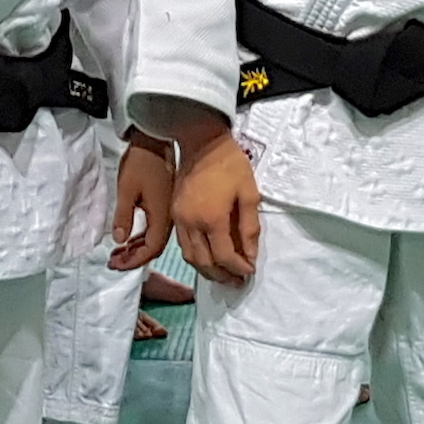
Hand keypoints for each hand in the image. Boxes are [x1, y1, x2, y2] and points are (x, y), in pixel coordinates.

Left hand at [109, 131, 175, 271]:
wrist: (155, 140)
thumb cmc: (140, 163)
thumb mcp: (126, 189)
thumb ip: (123, 217)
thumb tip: (119, 241)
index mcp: (162, 217)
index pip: (151, 249)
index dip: (133, 261)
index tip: (114, 264)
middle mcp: (169, 218)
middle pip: (154, 248)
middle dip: (134, 259)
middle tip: (113, 263)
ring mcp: (168, 212)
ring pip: (154, 239)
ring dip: (136, 249)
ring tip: (117, 254)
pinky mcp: (164, 205)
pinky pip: (154, 229)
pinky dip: (141, 238)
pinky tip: (129, 238)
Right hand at [170, 110, 259, 285]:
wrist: (202, 142)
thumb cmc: (230, 165)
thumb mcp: (249, 193)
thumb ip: (250, 228)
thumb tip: (250, 256)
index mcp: (212, 218)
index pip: (224, 256)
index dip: (239, 269)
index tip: (250, 272)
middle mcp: (191, 223)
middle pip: (204, 263)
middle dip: (222, 276)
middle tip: (237, 281)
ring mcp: (179, 218)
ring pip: (190, 257)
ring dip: (207, 270)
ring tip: (223, 274)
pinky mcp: (173, 213)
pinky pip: (182, 244)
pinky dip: (195, 256)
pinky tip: (208, 256)